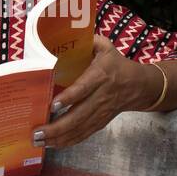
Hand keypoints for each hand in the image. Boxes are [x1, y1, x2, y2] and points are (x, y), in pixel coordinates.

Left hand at [31, 34, 153, 149]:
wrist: (139, 86)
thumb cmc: (117, 64)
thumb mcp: (106, 47)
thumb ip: (89, 40)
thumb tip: (65, 30)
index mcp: (101, 75)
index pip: (84, 89)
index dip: (69, 98)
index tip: (53, 105)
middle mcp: (101, 97)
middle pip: (78, 115)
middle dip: (56, 126)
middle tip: (37, 132)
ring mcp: (101, 112)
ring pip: (80, 128)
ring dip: (58, 137)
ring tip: (38, 141)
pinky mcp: (101, 122)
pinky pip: (84, 134)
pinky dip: (68, 141)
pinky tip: (52, 144)